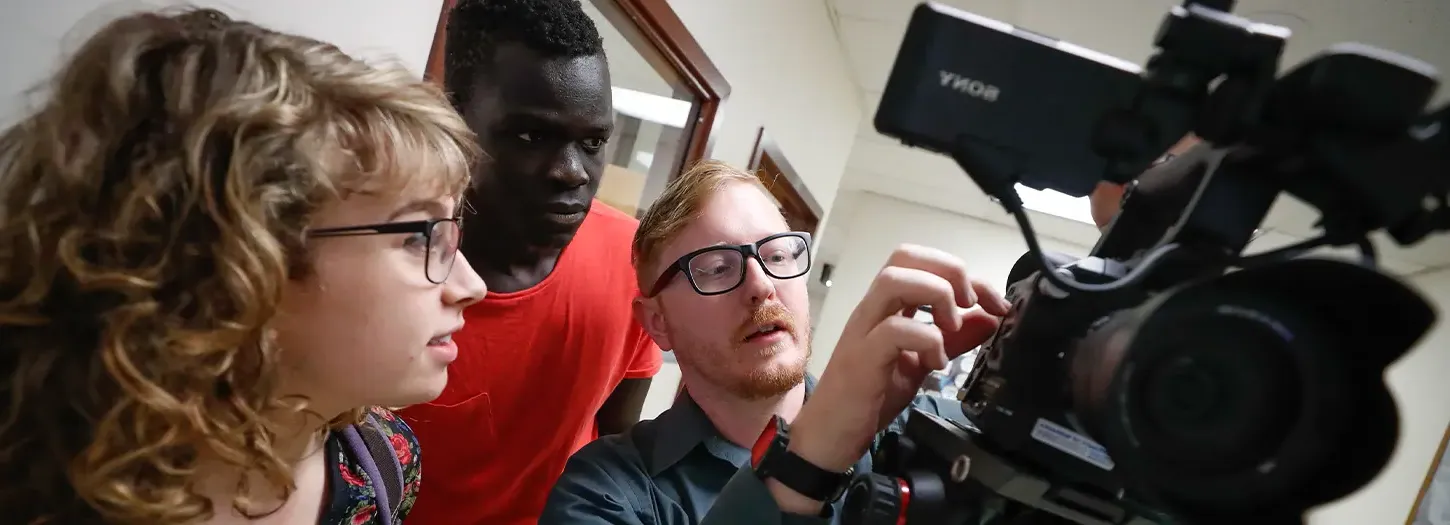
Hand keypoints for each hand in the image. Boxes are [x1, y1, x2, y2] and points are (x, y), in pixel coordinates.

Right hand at [769, 245, 1008, 512]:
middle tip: (971, 304)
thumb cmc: (869, 397)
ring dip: (936, 295)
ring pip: (894, 280)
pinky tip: (936, 363)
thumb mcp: (921, 364)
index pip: (922, 263)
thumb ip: (953, 340)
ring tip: (952, 326)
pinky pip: (893, 330)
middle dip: (949, 271)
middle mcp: (872, 310)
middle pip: (905, 257)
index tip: (996, 303)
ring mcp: (864, 330)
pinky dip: (926, 340)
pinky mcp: (861, 358)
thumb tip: (989, 319)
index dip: (965, 274)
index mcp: (887, 307)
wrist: (830, 435)